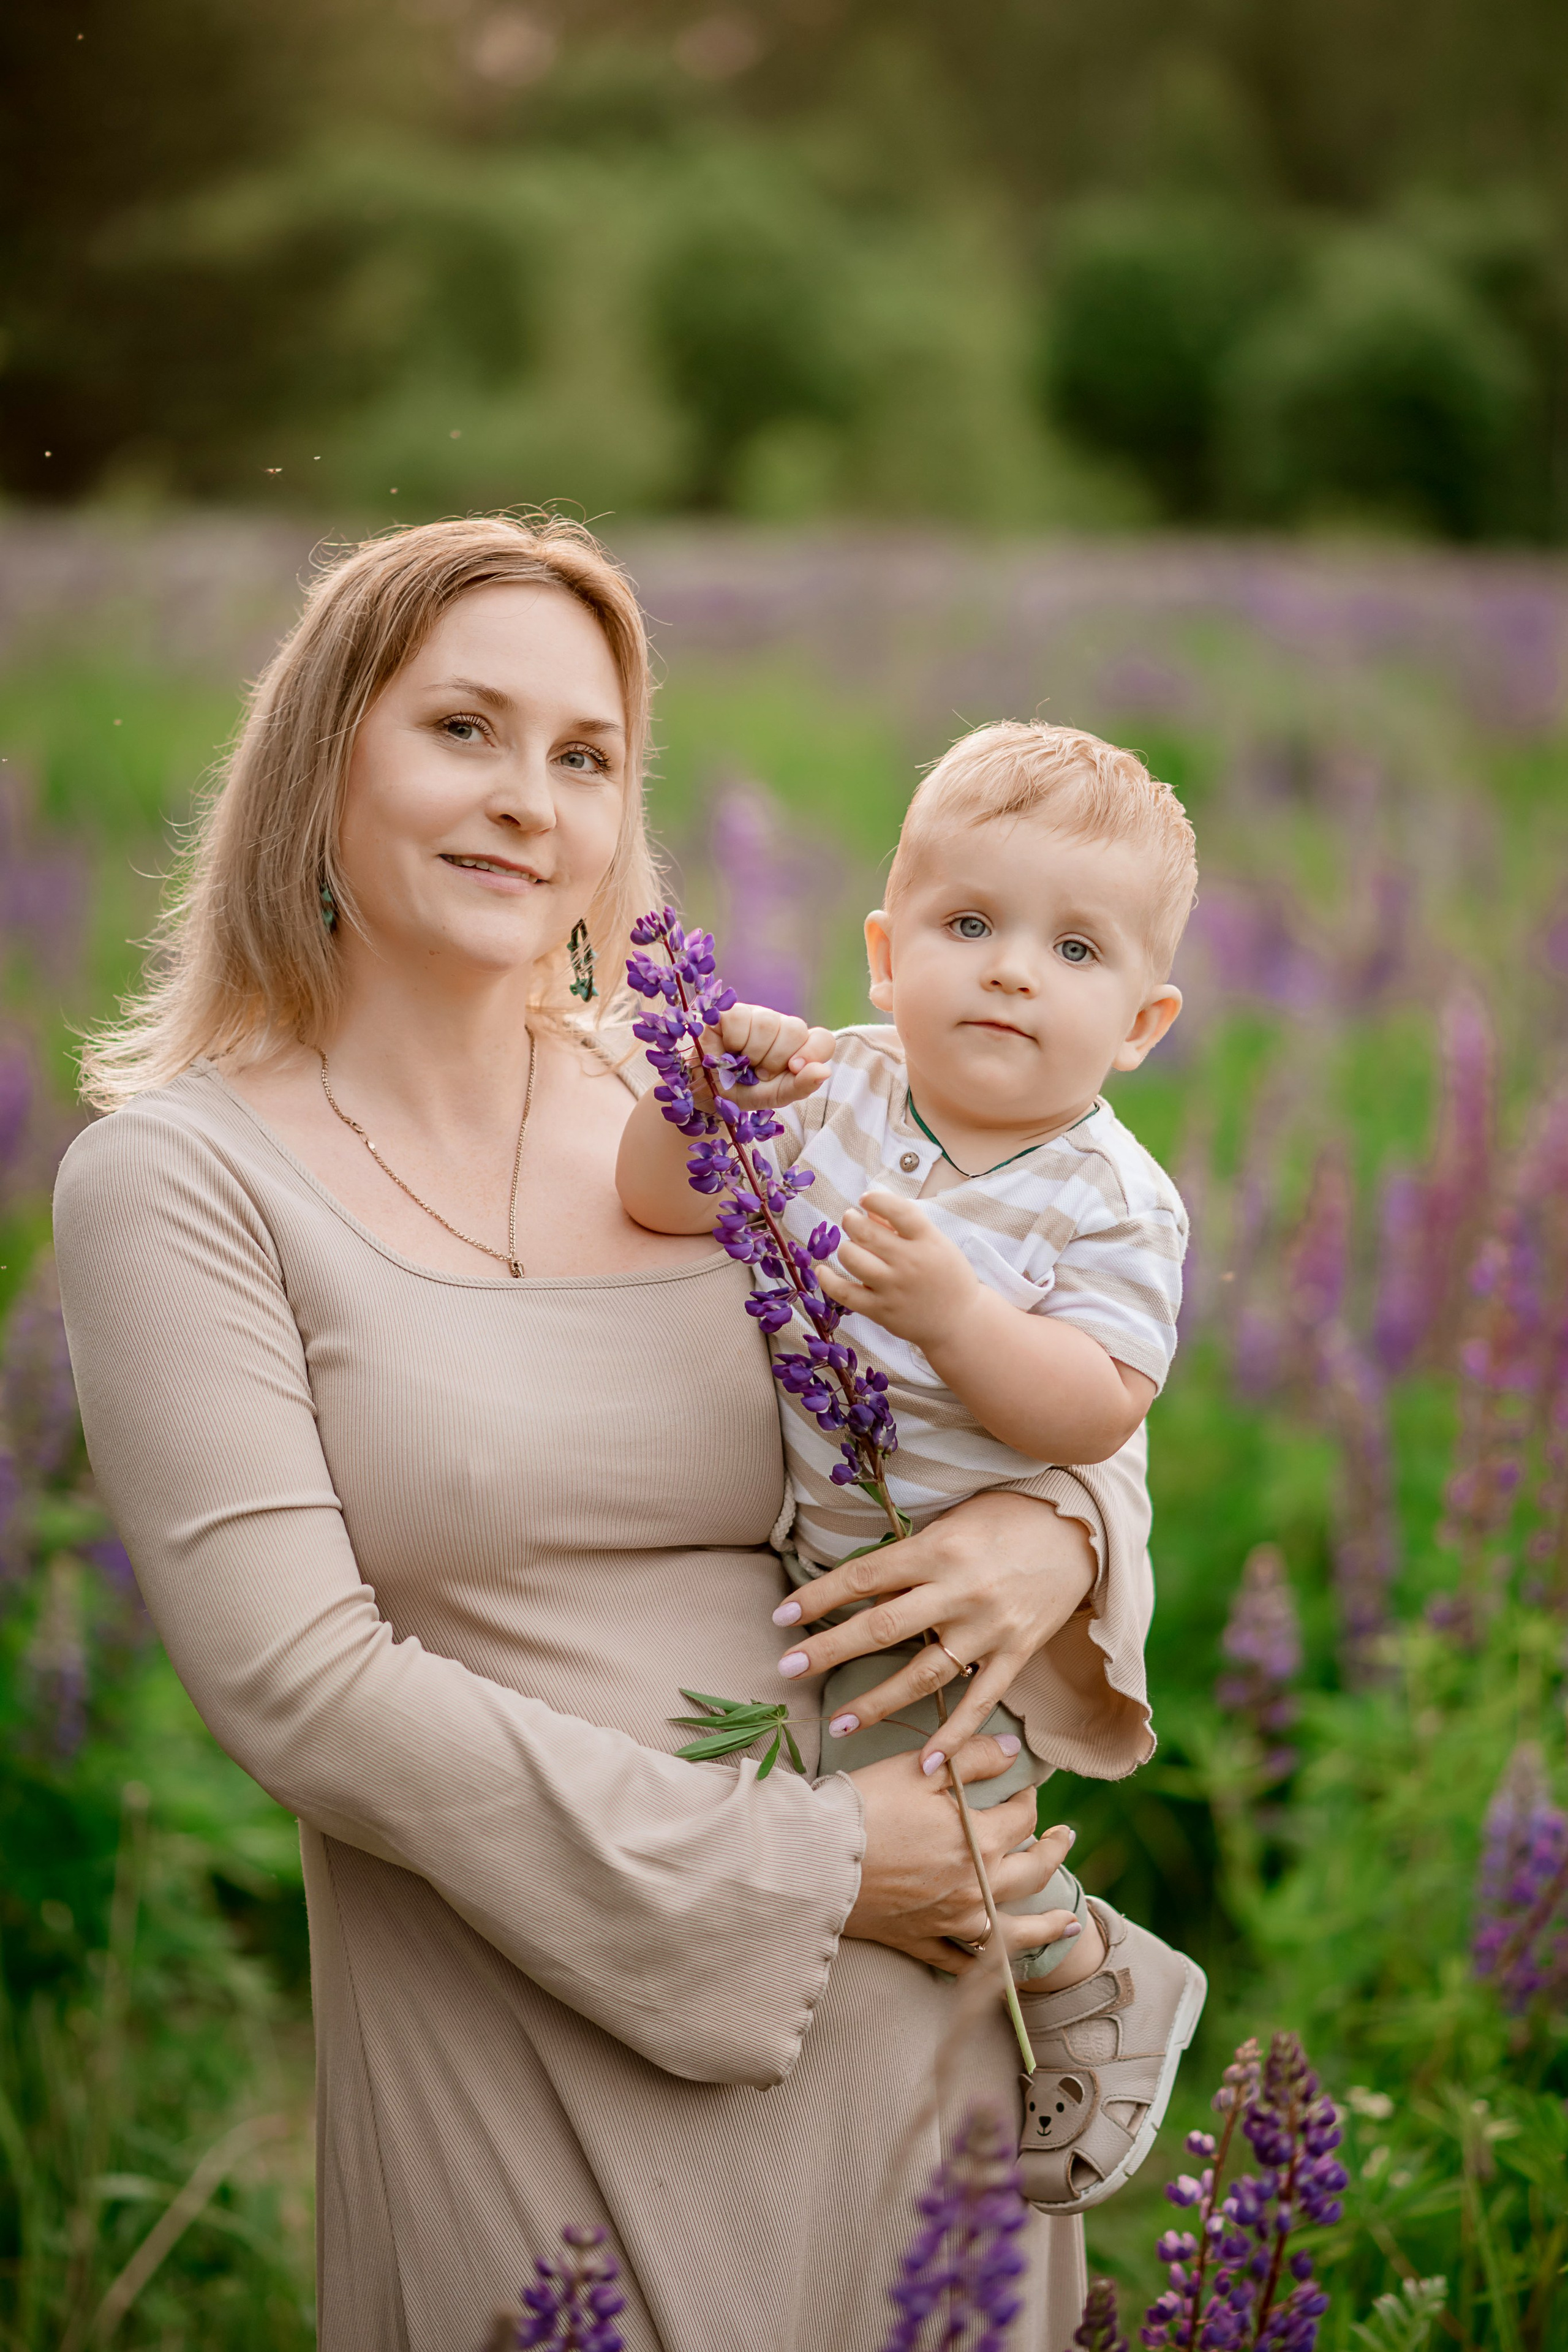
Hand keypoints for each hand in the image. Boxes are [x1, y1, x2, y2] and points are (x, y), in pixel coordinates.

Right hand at [708, 1003, 833, 1109]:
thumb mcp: (774, 1096)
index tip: (793, 1068)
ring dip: (753, 1052)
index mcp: (797, 1046)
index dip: (812, 1053)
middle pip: (795, 1029)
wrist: (704, 1094)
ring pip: (768, 1023)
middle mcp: (780, 1026)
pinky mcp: (730, 1011)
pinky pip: (741, 1018)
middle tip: (757, 1072)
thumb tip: (824, 1071)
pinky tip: (726, 1049)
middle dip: (775, 1059)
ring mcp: (756, 1015)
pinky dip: (734, 1040)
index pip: (822, 1039)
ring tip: (740, 1063)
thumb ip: (801, 1085)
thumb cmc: (742, 1091)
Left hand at [774, 1488, 1096, 1761]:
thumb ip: (910, 1558)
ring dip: (878, 1702)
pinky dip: (954, 1738)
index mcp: (938, 1549)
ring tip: (838, 1724)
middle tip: (787, 1670)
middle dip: (830, 1650)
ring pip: (924, 1675)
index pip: (864, 1577)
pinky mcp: (1016, 1654)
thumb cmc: (1006, 1516)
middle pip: (882, 1627)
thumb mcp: (952, 1522)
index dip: (819, 1597)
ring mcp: (989, 1628)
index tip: (782, 1616)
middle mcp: (959, 1591)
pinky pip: (980, 1702)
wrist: (1080, 1531)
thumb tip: (863, 1591)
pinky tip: (927, 1768)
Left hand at [816, 1187, 977, 1346]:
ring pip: (852, 1258)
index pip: (898, 1210)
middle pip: (867, 1232)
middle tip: (850, 1219)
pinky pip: (845, 1293)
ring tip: (850, 1246)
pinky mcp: (881, 1310)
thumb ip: (903, 1227)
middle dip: (851, 1220)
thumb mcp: (936, 1245)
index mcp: (928, 1241)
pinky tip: (821, 1271)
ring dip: (845, 1247)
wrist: (958, 1322)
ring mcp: (893, 1288)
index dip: (876, 1199)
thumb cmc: (946, 1277)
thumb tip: (868, 1209)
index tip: (865, 1199)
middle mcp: (910, 1263)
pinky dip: (828, 1280)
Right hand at [844, 1736, 1080, 1970]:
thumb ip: (971, 1757)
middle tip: (1064, 1838)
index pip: (1022, 1817)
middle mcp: (976, 1886)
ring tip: (1068, 1922)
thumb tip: (1011, 1749)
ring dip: (1045, 1925)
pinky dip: (991, 1965)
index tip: (1022, 1787)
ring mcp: (951, 1920)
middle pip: (1033, 1871)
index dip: (1027, 1798)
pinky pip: (967, 1962)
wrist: (816, 1859)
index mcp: (979, 1839)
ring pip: (1013, 1929)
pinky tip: (1007, 1967)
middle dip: (1054, 1851)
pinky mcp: (922, 1941)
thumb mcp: (918, 1769)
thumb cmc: (865, 1806)